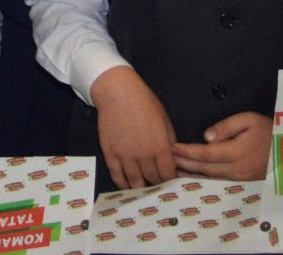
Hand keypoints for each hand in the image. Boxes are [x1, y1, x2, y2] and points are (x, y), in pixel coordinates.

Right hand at [91, 66, 177, 189]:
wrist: (117, 91)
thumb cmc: (144, 101)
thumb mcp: (164, 118)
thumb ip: (170, 141)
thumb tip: (172, 157)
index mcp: (160, 147)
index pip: (169, 176)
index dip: (172, 182)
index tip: (172, 183)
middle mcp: (144, 156)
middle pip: (154, 181)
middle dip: (159, 184)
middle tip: (159, 185)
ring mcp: (125, 156)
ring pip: (136, 183)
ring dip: (143, 189)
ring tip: (146, 190)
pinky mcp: (110, 154)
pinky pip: (117, 177)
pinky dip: (123, 185)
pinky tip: (128, 188)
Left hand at [172, 112, 273, 180]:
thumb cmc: (268, 131)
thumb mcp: (248, 120)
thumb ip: (226, 127)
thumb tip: (206, 136)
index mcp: (235, 153)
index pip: (204, 154)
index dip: (187, 152)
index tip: (172, 148)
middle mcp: (235, 169)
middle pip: (204, 168)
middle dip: (184, 164)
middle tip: (167, 160)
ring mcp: (240, 178)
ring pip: (210, 178)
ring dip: (192, 175)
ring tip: (175, 172)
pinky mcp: (243, 182)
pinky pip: (219, 182)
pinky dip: (204, 180)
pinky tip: (195, 179)